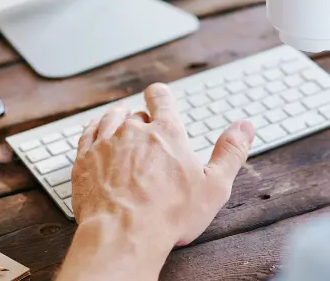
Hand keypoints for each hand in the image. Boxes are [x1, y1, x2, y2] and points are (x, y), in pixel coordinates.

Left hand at [58, 84, 254, 280]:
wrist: (123, 234)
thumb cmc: (170, 214)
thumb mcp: (214, 186)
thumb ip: (231, 152)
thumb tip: (245, 126)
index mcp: (167, 133)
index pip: (162, 98)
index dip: (160, 95)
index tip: (157, 95)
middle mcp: (134, 131)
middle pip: (137, 114)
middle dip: (143, 120)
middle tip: (145, 130)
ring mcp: (106, 143)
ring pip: (111, 118)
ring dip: (117, 119)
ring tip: (120, 120)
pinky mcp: (84, 159)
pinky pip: (88, 133)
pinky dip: (94, 129)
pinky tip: (96, 133)